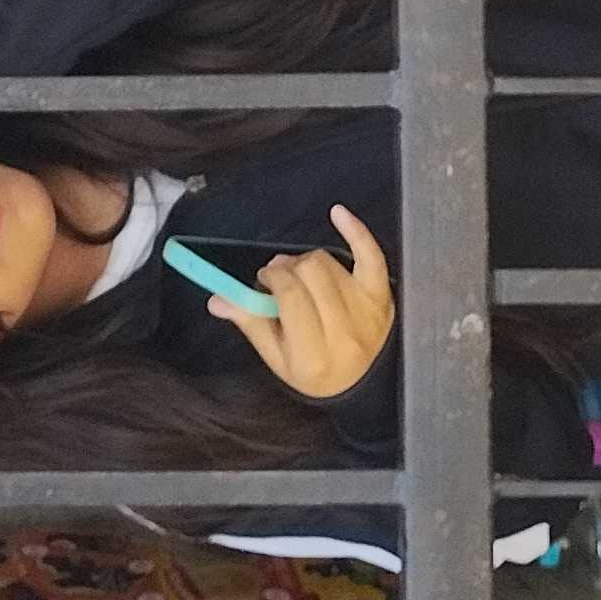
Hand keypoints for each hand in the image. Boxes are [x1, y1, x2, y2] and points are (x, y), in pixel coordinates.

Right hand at [209, 204, 394, 404]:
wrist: (360, 384)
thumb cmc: (314, 371)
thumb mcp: (276, 357)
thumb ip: (249, 322)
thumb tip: (218, 299)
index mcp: (314, 355)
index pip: (291, 296)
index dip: (273, 278)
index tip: (264, 278)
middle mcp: (345, 334)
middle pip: (310, 272)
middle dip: (287, 268)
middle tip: (278, 276)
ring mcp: (368, 313)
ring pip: (329, 261)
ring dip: (307, 261)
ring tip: (300, 275)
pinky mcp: (382, 296)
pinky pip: (371, 254)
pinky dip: (355, 231)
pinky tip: (338, 214)